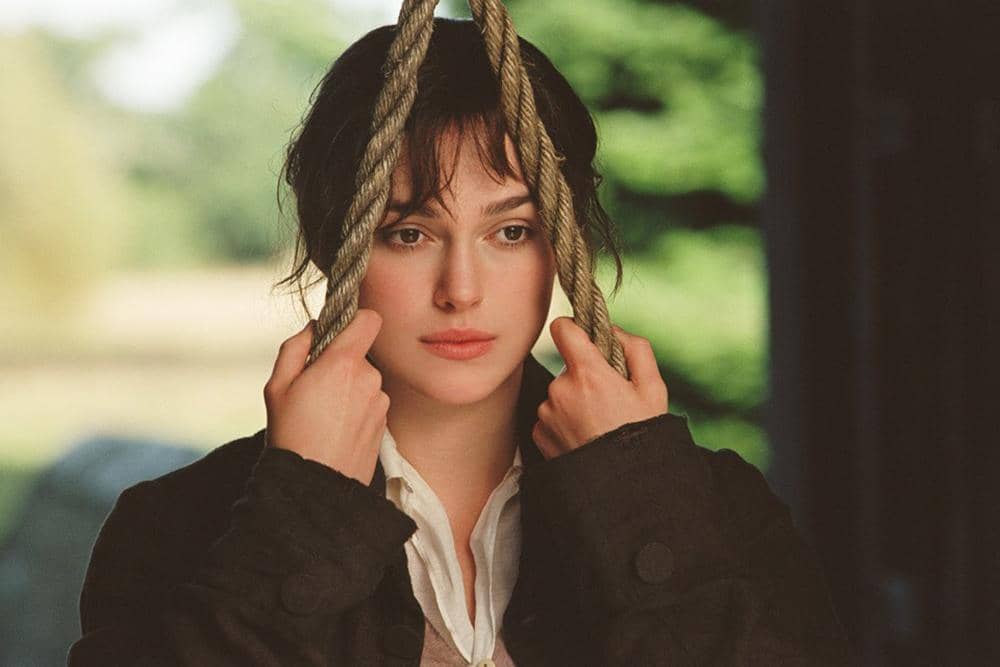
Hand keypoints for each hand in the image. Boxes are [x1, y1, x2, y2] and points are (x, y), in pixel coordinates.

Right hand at [263, 309, 388, 485]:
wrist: (314, 487)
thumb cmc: (291, 435)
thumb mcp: (277, 386)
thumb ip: (296, 346)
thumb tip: (314, 326)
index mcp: (343, 363)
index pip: (370, 319)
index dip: (355, 320)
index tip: (339, 331)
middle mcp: (370, 378)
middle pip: (360, 354)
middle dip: (341, 363)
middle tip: (315, 388)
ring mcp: (381, 401)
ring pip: (366, 380)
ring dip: (349, 388)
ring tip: (323, 414)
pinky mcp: (385, 422)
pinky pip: (371, 402)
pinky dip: (357, 409)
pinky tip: (336, 429)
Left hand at [532, 317, 668, 459]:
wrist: (624, 487)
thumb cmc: (642, 436)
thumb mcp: (653, 389)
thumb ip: (636, 349)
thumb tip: (613, 330)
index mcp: (588, 373)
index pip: (563, 329)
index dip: (573, 329)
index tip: (582, 337)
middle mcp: (560, 390)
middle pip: (568, 368)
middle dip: (585, 378)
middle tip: (609, 402)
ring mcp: (546, 413)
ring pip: (559, 394)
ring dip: (574, 403)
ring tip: (598, 426)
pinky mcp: (538, 433)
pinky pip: (550, 417)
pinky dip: (564, 423)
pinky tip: (584, 438)